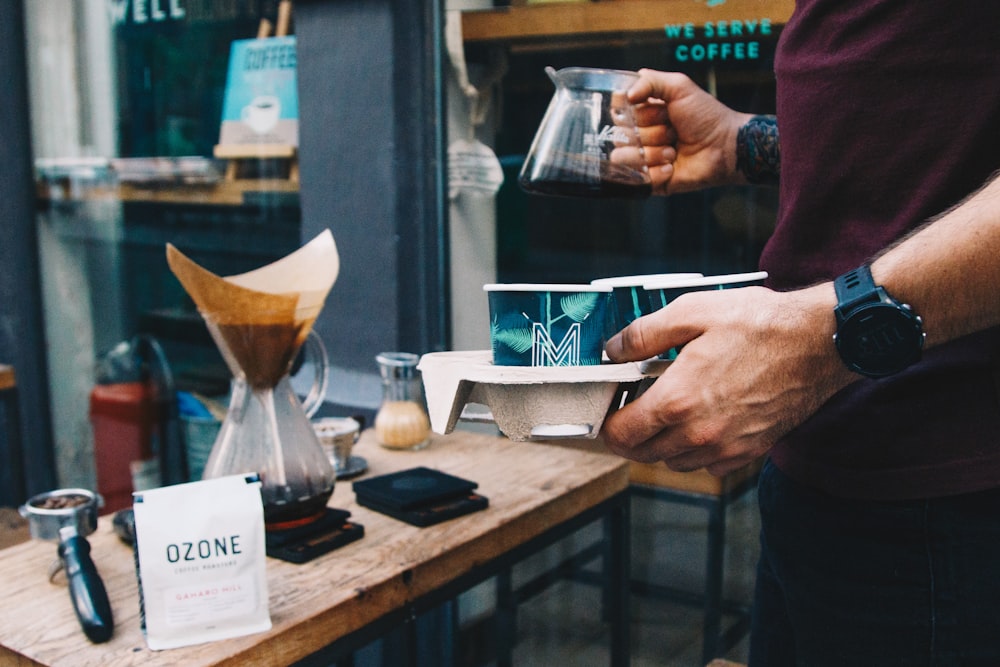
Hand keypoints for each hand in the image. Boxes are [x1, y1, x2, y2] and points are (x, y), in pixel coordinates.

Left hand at [600, 284, 854, 474]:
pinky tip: (700, 422)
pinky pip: (708, 466)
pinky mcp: (750, 451)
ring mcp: (726, 447)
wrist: (820, 343)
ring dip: (662, 444)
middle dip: (630, 434)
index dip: (607, 422)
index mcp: (677, 402)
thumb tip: (612, 350)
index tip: (609, 406)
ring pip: (674, 462)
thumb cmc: (760, 324)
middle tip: (633, 406)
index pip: (621, 434)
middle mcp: (699, 434)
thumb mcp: (692, 311)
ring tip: (668, 411)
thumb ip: (643, 334)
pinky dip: (695, 451)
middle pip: (643, 454)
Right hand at [625, 69, 752, 195]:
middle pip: (622, 136)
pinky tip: (673, 166)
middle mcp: (639, 136)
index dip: (638, 112)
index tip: (661, 111)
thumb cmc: (706, 116)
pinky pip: (638, 178)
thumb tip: (625, 96)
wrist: (725, 147)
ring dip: (654, 153)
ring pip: (625, 157)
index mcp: (642, 114)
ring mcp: (643, 159)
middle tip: (673, 131)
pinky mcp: (649, 181)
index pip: (618, 112)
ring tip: (674, 151)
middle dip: (651, 133)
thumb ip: (649, 80)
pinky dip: (658, 171)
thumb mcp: (679, 86)